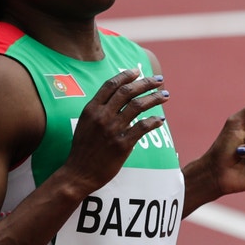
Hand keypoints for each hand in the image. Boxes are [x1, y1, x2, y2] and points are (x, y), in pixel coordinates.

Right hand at [63, 69, 169, 192]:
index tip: (138, 71)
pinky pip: (143, 127)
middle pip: (127, 92)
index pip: (111, 85)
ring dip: (154, 98)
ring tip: (165, 95)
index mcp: (91, 109)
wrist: (79, 173)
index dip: (126, 75)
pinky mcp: (122, 145)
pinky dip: (154, 121)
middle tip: (158, 79)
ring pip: (137, 106)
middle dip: (145, 83)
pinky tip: (160, 119)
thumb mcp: (84, 123)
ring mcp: (112, 130)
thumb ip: (98, 109)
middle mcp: (101, 116)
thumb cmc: (83, 149)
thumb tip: (117, 96)